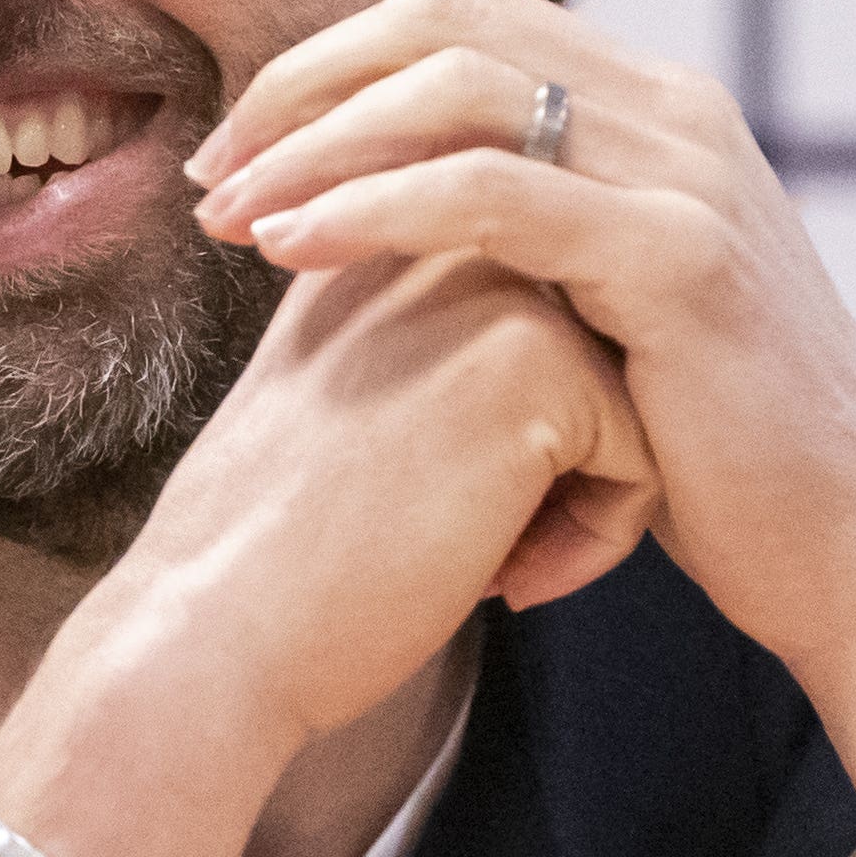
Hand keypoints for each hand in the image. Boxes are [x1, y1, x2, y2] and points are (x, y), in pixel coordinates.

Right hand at [0, 248, 654, 856]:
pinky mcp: (538, 365)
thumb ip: (420, 335)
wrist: (214, 629)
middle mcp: (437, 232)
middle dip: (553, 461)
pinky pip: (642, 456)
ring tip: (479, 556)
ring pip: (630, 399)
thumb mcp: (333, 388)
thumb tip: (536, 372)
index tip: (415, 502)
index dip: (502, 431)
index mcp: (380, 227)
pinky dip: (595, 540)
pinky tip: (497, 575)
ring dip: (576, 503)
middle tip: (453, 535)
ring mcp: (492, 288)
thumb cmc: (271, 548)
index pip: (529, 318)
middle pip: (591, 348)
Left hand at [185, 0, 855, 855]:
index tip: (241, 149)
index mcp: (656, 108)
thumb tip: (400, 217)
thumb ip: (533, 243)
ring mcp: (686, 172)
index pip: (461, 15)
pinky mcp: (680, 257)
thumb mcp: (611, 317)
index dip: (334, 63)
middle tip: (209, 171)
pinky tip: (295, 252)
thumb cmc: (717, 460)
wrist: (853, 555)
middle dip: (305, 84)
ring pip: (456, 86)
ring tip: (228, 216)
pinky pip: (492, 191)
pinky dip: (373, 206)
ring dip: (316, 142)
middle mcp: (678, 109)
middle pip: (445, 18)